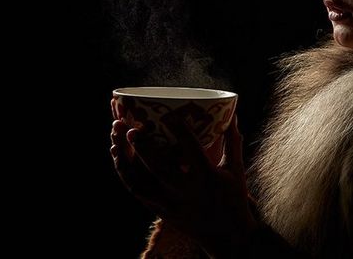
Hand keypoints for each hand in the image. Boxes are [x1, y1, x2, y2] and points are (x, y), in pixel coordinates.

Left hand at [110, 101, 258, 255]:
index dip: (180, 132)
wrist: (228, 238)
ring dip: (125, 159)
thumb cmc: (234, 199)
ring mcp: (170, 203)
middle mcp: (186, 192)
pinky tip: (118, 154)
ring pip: (140, 182)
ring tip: (117, 137)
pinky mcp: (160, 210)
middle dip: (144, 147)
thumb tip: (233, 113)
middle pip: (160, 168)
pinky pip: (137, 190)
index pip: (192, 151)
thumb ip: (232, 141)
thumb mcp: (235, 170)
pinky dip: (124, 172)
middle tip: (132, 128)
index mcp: (208, 178)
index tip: (170, 115)